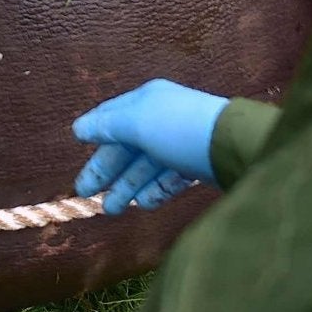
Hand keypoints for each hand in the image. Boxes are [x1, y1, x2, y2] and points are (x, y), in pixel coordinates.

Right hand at [73, 79, 231, 212]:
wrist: (234, 146)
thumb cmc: (179, 128)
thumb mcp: (136, 122)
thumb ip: (106, 126)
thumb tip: (78, 129)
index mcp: (147, 101)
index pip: (113, 117)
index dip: (94, 133)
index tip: (77, 148)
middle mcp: (162, 120)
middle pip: (127, 146)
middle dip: (106, 170)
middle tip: (86, 193)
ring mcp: (181, 144)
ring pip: (147, 166)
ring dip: (127, 186)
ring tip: (111, 209)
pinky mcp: (198, 166)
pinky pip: (170, 179)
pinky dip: (154, 191)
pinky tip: (143, 204)